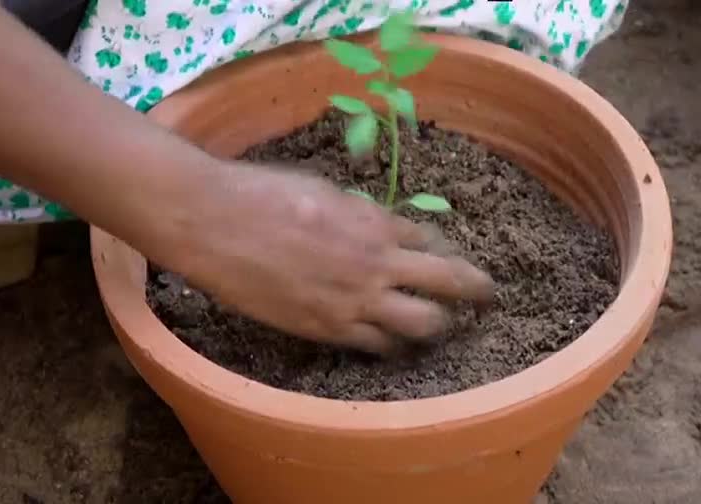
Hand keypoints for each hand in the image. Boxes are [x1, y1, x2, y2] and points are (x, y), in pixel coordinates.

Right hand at [164, 162, 494, 353]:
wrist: (215, 223)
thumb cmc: (263, 193)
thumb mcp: (324, 189)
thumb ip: (358, 213)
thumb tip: (376, 226)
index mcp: (375, 222)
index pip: (431, 240)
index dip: (445, 249)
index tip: (450, 257)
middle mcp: (376, 263)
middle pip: (447, 282)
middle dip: (475, 290)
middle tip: (486, 295)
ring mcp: (354, 301)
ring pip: (422, 325)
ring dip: (438, 325)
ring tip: (442, 327)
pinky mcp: (327, 329)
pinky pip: (376, 346)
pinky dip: (392, 346)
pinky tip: (394, 344)